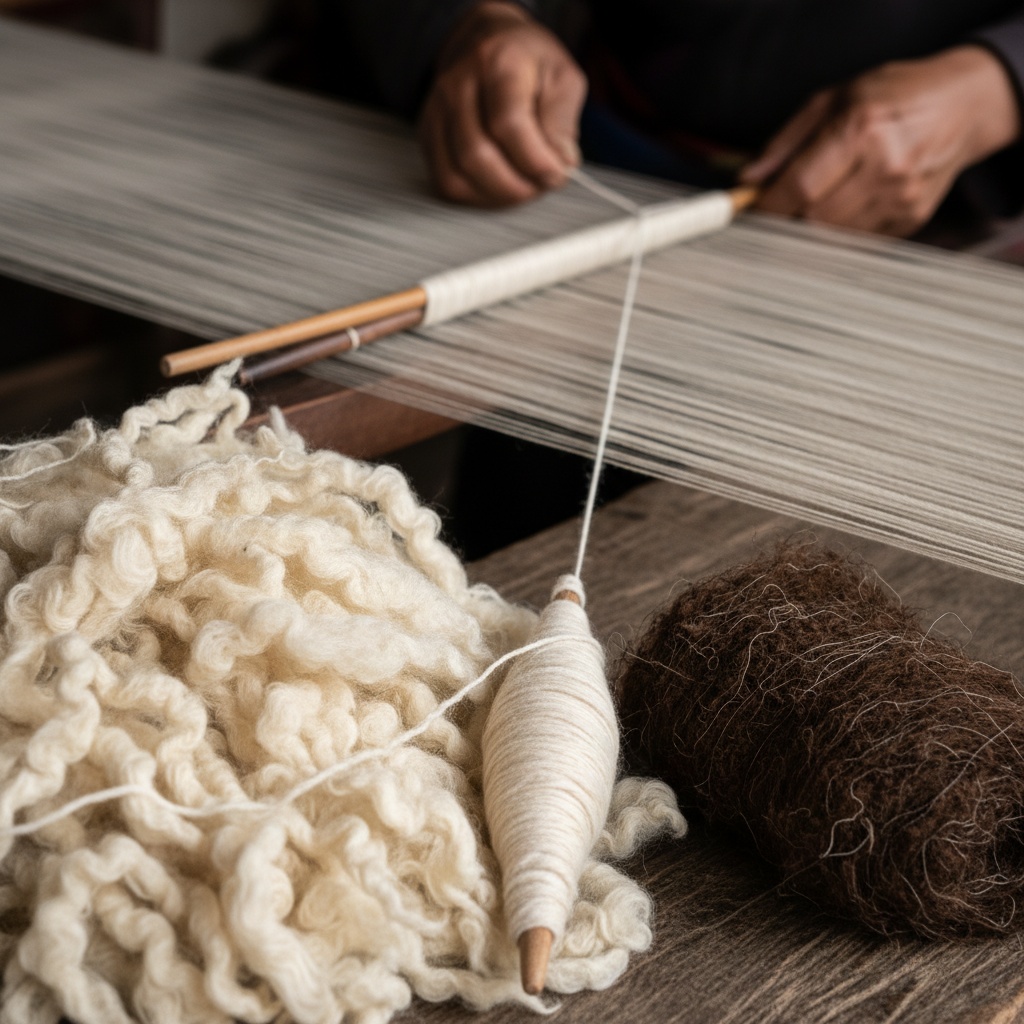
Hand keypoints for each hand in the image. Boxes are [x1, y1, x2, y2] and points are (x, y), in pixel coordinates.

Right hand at [418, 1, 586, 205]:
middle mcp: (458, 84)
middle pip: (477, 155)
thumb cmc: (529, 64)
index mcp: (497, 62)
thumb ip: (562, 123)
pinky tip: (498, 187)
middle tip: (540, 185)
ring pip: (457, 175)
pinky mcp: (428, 134)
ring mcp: (437, 110)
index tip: (556, 174)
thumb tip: (559, 164)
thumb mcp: (563, 79)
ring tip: (522, 187)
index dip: (535, 160)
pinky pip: (445, 182)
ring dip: (496, 195)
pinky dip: (475, 196)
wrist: (488, 43)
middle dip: (516, 185)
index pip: (508, 123)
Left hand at [740, 46, 1021, 235]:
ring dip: (810, 230)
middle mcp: (886, 167)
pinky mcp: (911, 220)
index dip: (767, 208)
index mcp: (862, 129)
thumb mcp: (834, 99)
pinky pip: (857, 241)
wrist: (964, 106)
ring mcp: (902, 198)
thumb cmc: (893, 96)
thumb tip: (748, 180)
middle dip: (786, 221)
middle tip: (777, 210)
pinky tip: (843, 208)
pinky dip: (838, 232)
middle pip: (813, 221)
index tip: (749, 211)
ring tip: (809, 206)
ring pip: (832, 238)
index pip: (799, 189)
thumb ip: (785, 142)